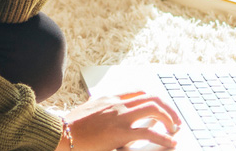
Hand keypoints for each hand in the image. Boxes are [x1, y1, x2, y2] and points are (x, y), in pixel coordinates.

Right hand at [57, 91, 181, 150]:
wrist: (60, 133)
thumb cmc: (72, 126)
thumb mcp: (89, 110)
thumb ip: (102, 108)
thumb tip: (109, 113)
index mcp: (110, 99)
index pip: (139, 92)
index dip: (154, 100)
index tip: (161, 110)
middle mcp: (118, 104)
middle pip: (152, 98)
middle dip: (168, 109)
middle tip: (175, 120)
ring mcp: (120, 117)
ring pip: (154, 110)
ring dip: (169, 119)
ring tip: (175, 130)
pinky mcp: (120, 132)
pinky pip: (149, 132)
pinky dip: (164, 137)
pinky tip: (170, 142)